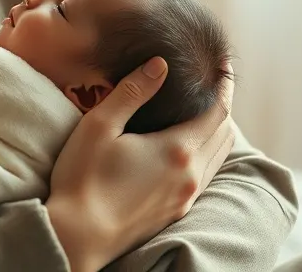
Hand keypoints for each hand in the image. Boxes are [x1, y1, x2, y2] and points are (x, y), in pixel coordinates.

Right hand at [46, 57, 235, 271]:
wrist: (77, 236)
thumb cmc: (83, 178)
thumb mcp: (99, 126)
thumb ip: (132, 92)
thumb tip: (160, 64)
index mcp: (176, 150)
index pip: (217, 112)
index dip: (223, 86)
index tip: (223, 67)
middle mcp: (190, 175)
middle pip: (224, 134)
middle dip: (222, 107)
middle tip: (213, 86)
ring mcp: (185, 197)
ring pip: (217, 158)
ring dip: (216, 132)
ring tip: (202, 113)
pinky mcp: (175, 212)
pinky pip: (205, 177)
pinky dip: (207, 155)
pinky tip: (188, 149)